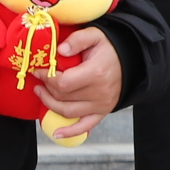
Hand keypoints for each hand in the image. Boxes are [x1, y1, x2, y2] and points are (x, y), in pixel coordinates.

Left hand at [33, 25, 120, 141]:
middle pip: (63, 97)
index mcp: (95, 73)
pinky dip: (70, 132)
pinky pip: (85, 126)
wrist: (131, 60)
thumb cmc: (110, 48)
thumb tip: (60, 50)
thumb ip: (77, 40)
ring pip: (68, 112)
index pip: (62, 83)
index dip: (46, 78)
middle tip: (38, 80)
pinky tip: (56, 133)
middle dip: (46, 89)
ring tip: (41, 94)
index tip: (38, 70)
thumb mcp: (95, 35)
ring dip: (50, 105)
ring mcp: (101, 105)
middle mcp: (99, 93)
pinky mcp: (103, 112)